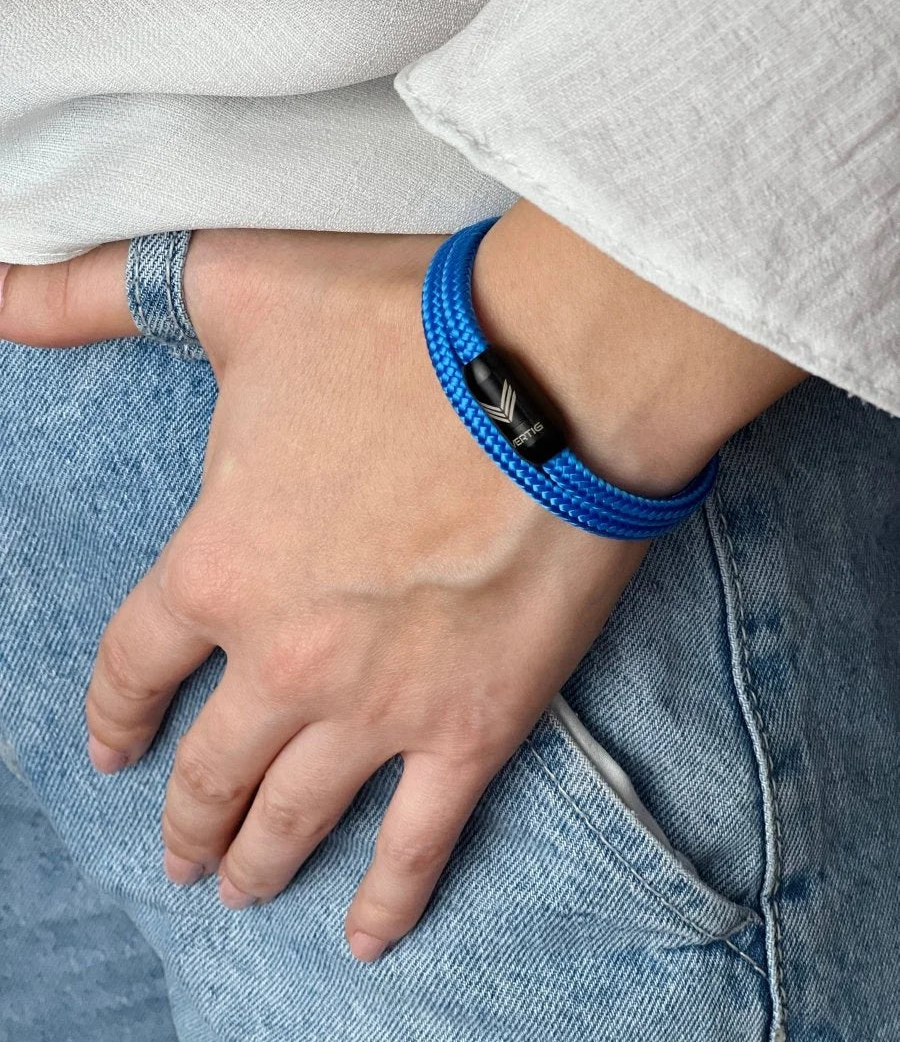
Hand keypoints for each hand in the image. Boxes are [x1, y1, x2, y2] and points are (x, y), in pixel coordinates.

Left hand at [0, 201, 804, 961]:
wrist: (554, 371)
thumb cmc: (394, 328)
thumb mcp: (229, 288)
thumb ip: (93, 297)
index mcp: (218, 566)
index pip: (136, 666)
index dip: (115, 715)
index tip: (113, 749)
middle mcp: (283, 659)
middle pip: (211, 766)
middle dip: (185, 817)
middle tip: (180, 851)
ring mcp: (377, 707)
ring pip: (296, 816)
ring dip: (257, 860)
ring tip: (240, 887)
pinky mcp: (473, 725)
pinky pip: (420, 840)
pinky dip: (389, 896)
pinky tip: (365, 936)